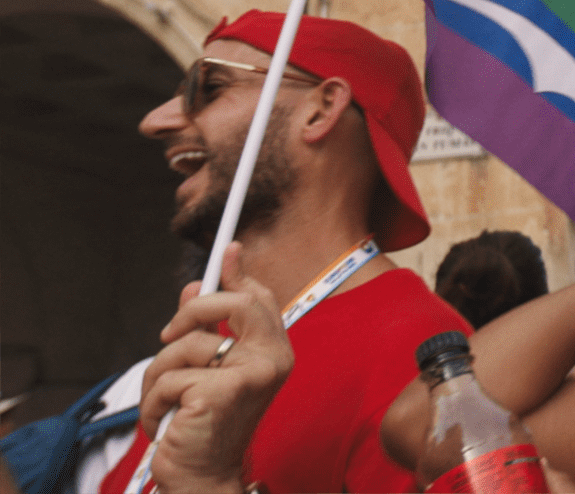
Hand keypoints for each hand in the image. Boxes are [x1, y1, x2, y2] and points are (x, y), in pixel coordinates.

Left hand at [140, 243, 292, 493]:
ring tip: (167, 405)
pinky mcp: (220, 392)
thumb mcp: (206, 370)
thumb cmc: (205, 424)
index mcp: (275, 352)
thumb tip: (195, 287)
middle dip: (192, 312)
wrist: (202, 476)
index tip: (228, 249)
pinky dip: (154, 402)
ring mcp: (250, 375)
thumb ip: (207, 329)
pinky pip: (169, 377)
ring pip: (185, 345)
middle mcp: (272, 360)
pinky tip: (167, 422)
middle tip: (168, 336)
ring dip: (160, 378)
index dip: (239, 273)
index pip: (258, 299)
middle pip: (233, 302)